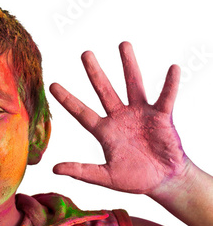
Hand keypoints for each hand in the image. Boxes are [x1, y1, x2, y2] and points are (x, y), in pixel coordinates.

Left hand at [50, 42, 187, 195]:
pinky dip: (170, 84)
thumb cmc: (135, 179)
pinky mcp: (161, 116)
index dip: (67, 99)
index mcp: (104, 131)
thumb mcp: (106, 177)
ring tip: (123, 44)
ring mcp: (140, 114)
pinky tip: (172, 68)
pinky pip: (165, 97)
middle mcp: (119, 118)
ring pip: (133, 84)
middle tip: (85, 53)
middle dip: (94, 72)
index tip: (52, 85)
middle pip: (104, 90)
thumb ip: (82, 172)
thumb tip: (54, 169)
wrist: (164, 181)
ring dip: (128, 65)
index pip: (81, 112)